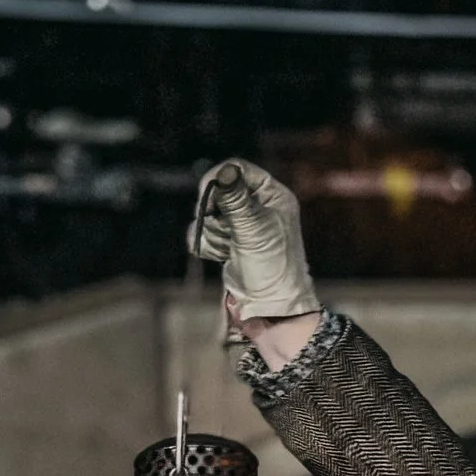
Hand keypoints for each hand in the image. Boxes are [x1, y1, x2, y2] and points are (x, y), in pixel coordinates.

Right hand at [190, 159, 320, 321]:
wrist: (269, 306)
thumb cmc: (271, 266)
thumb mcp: (253, 229)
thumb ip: (235, 199)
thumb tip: (224, 171)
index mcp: (272, 195)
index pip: (238, 169)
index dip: (219, 180)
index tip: (207, 199)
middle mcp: (257, 206)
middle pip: (217, 190)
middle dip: (212, 212)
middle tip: (220, 229)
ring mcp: (241, 224)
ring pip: (207, 213)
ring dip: (211, 232)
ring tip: (228, 249)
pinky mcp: (228, 241)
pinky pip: (203, 232)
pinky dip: (207, 244)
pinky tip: (221, 256)